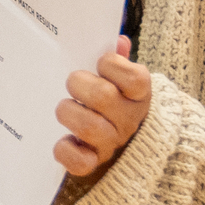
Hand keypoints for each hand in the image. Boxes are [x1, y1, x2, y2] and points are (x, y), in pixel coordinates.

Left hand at [55, 37, 153, 180]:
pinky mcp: (94, 163)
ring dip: (68, 112)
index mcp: (139, 95)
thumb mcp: (121, 78)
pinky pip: (80, 161)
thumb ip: (119, 59)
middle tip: (73, 81)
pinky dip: (66, 150)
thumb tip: (118, 41)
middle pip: (103, 97)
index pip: (135, 78)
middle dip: (79, 83)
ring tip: (65, 107)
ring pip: (88, 127)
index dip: (112, 65)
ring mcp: (112, 143)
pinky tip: (64, 139)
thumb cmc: (116, 100)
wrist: (125, 143)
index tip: (100, 62)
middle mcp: (129, 120)